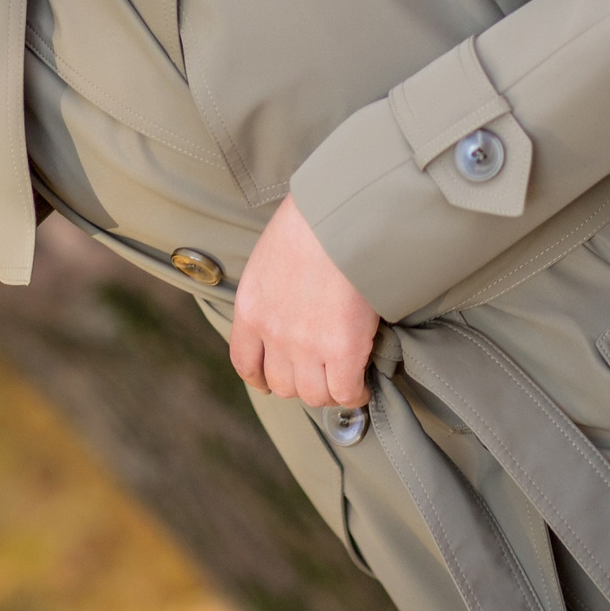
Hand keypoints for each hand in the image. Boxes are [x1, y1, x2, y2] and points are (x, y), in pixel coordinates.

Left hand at [229, 194, 379, 407]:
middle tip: (321, 373)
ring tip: (345, 379)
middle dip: (301, 383)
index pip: (245, 363)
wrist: (338, 215)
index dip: (261, 379)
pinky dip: (356, 393)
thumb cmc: (312, 221)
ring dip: (330, 391)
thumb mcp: (272, 256)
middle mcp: (273, 333)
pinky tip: (364, 384)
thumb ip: (275, 291)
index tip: (273, 381)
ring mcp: (305, 344)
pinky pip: (346, 392)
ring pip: (313, 395)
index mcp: (251, 309)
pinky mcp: (342, 349)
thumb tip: (295, 304)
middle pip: (281, 385)